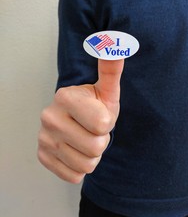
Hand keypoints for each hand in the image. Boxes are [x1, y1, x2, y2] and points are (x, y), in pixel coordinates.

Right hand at [38, 59, 123, 182]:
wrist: (77, 122)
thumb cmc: (95, 106)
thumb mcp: (107, 90)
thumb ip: (111, 68)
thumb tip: (114, 41)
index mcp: (65, 96)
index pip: (102, 124)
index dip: (107, 123)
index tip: (99, 115)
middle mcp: (48, 117)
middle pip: (95, 147)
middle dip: (101, 141)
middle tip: (92, 129)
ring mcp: (43, 139)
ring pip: (87, 164)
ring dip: (92, 155)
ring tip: (85, 139)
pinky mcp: (43, 157)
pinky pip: (74, 175)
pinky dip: (80, 167)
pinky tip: (76, 150)